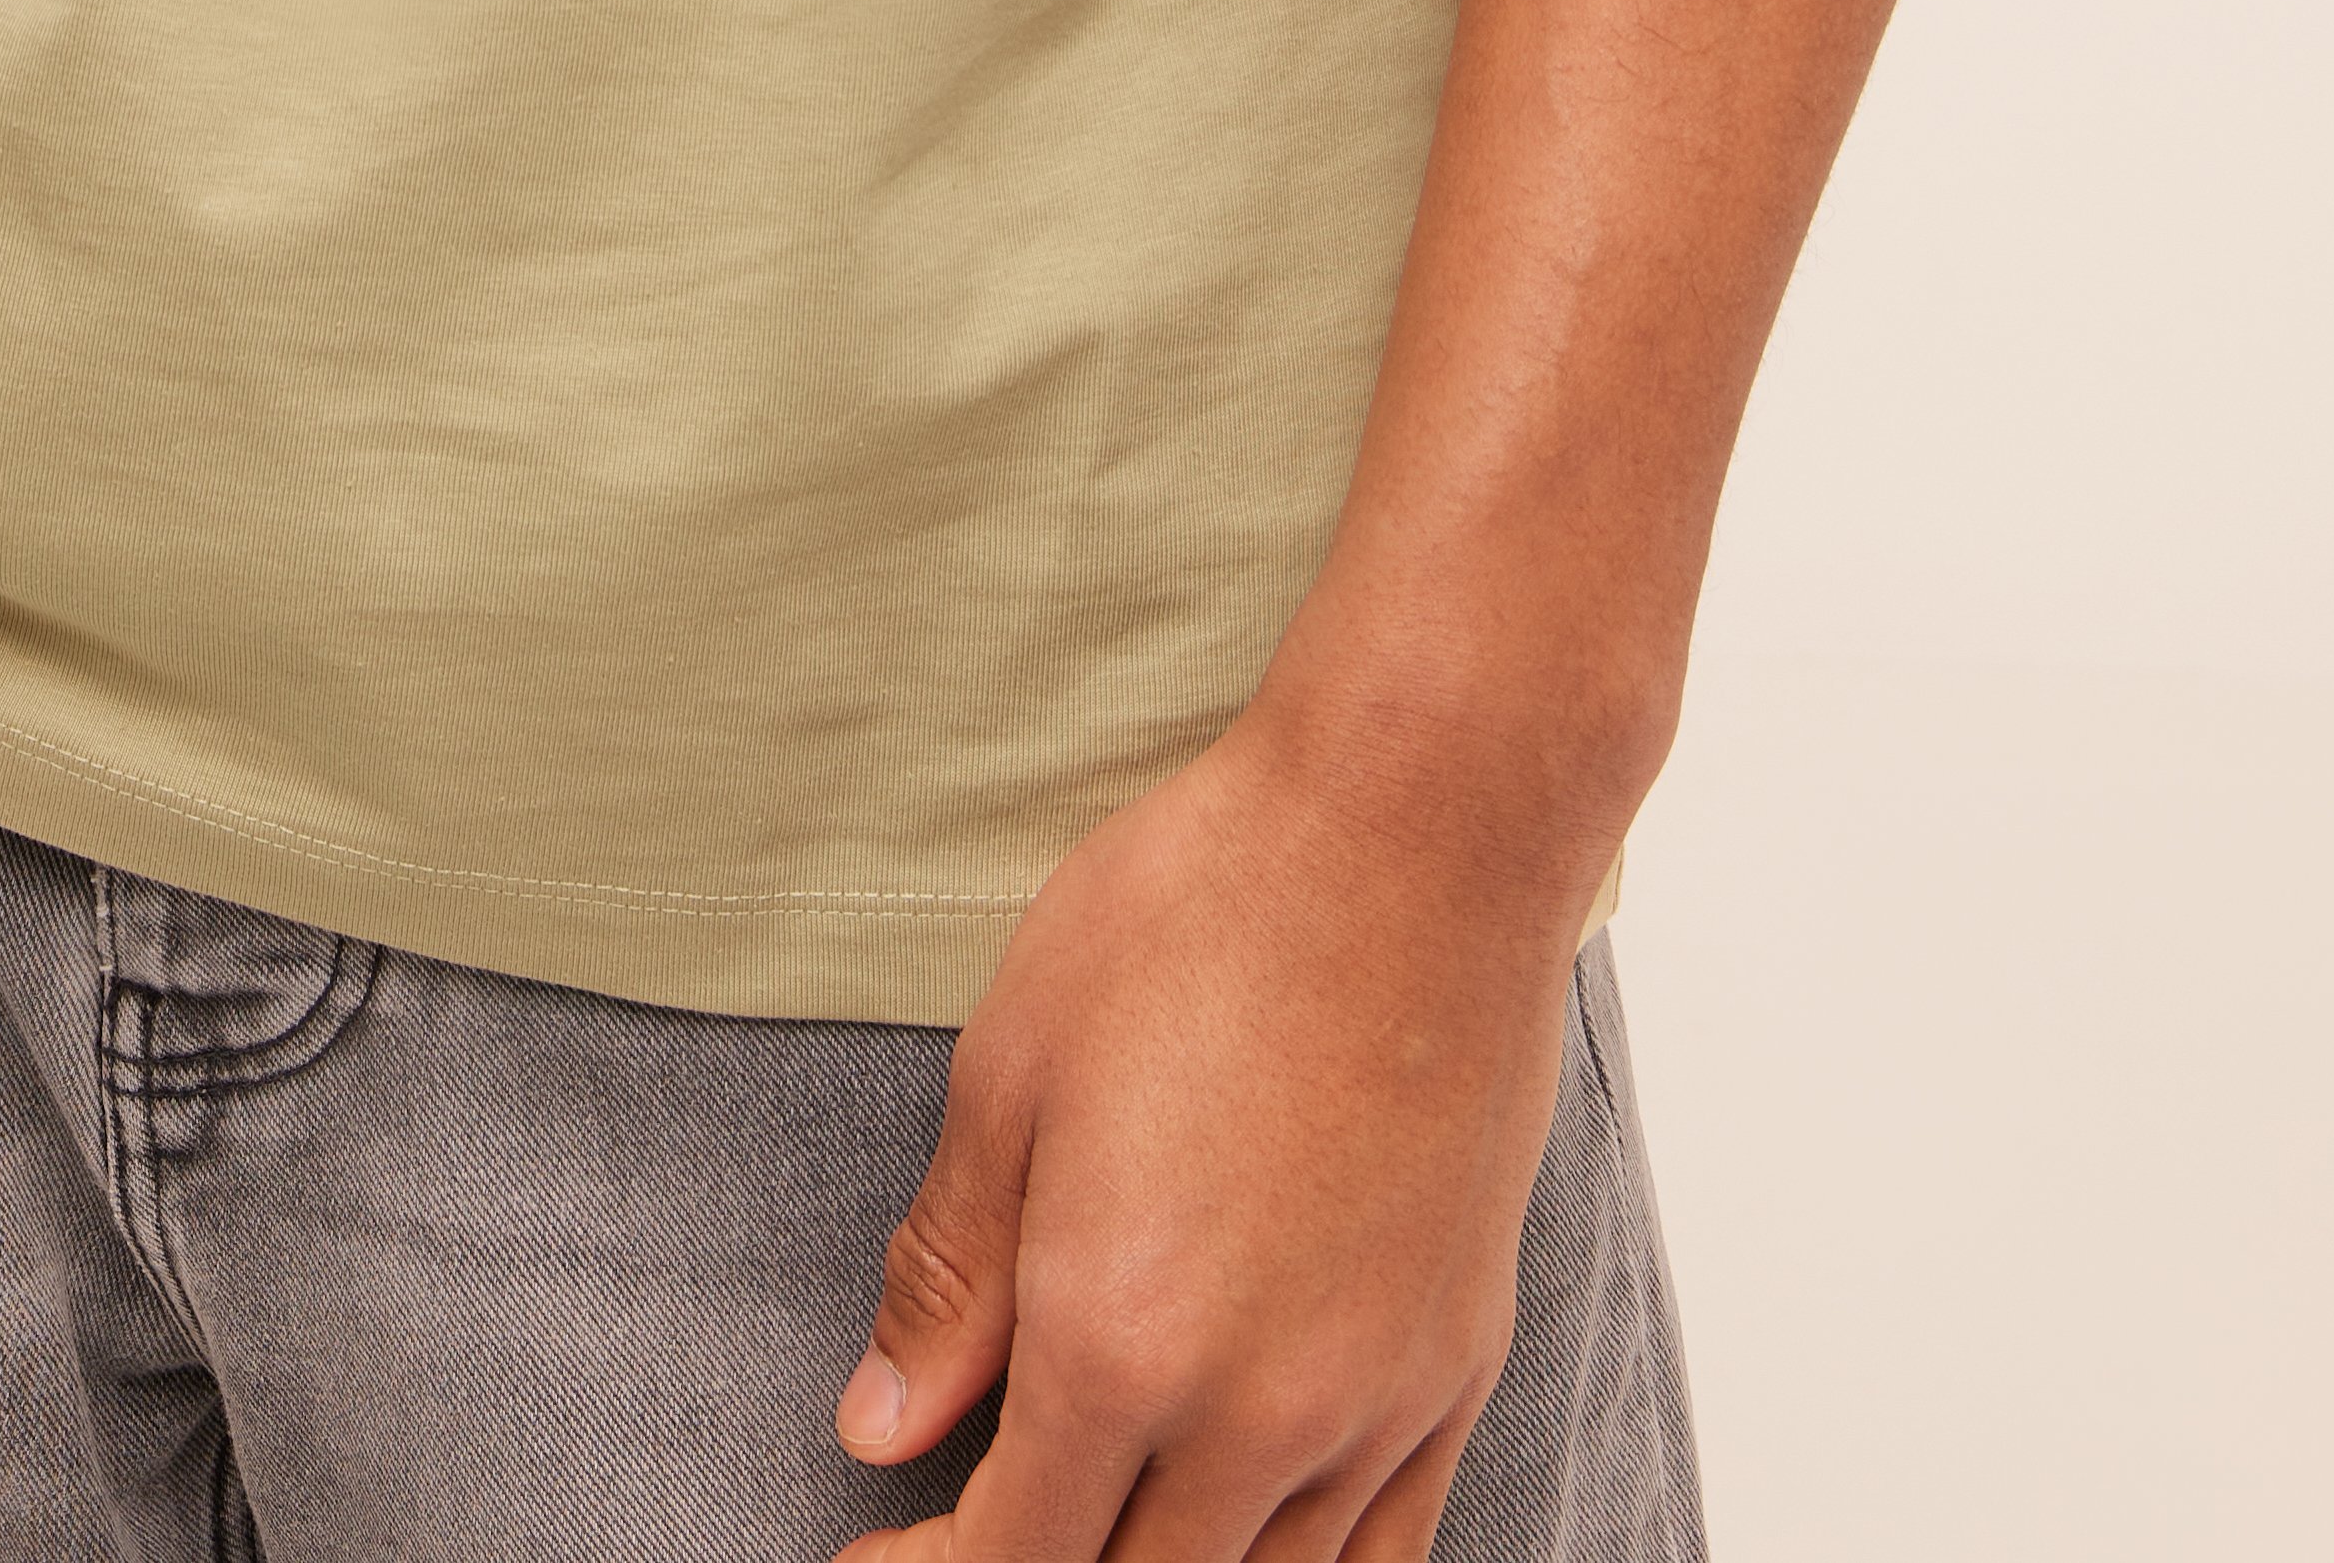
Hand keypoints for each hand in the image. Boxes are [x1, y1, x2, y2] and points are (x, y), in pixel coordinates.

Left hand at [839, 690, 1600, 1554]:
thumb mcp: (1011, 1075)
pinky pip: (1383, 1556)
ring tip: (1093, 1517)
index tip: (879, 1551)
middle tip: (962, 1525)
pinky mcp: (1453, 1371)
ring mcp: (1372, 1405)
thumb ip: (951, 1280)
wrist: (1411, 843)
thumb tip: (880, 1428)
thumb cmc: (1195, 921)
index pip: (1013, 1558)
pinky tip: (1236, 1529)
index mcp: (1116, 1341)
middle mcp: (1255, 1415)